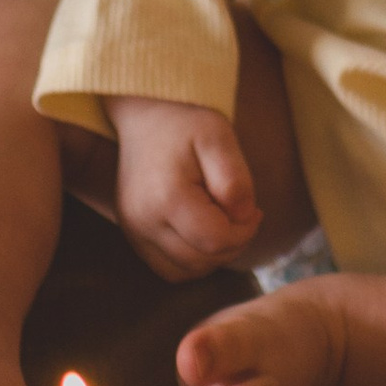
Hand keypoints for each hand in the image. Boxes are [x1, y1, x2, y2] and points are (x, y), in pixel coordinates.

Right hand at [107, 96, 262, 280]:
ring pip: (183, 271)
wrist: (144, 114)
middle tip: (242, 215)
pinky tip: (202, 232)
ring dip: (211, 256)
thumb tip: (244, 218)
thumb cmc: (186, 122)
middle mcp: (142, 221)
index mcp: (167, 197)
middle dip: (231, 245)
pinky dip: (191, 259)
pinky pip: (167, 268)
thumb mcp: (219, 136)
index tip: (254, 210)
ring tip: (222, 222)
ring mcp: (132, 230)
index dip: (245, 232)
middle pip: (200, 261)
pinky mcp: (130, 233)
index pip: (216, 241)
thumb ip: (235, 180)